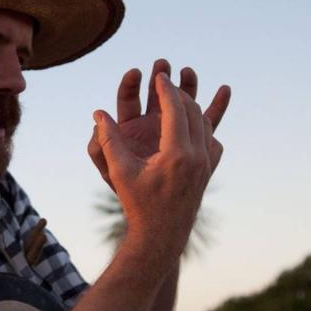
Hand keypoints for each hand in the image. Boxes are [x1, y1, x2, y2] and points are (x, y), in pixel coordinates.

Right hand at [91, 69, 230, 256]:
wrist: (161, 236)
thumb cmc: (137, 204)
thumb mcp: (119, 171)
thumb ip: (108, 140)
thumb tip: (98, 113)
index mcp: (176, 153)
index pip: (175, 107)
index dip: (166, 88)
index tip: (158, 74)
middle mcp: (197, 156)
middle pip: (193, 111)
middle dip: (179, 92)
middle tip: (165, 81)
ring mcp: (206, 164)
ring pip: (205, 124)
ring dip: (192, 107)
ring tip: (178, 96)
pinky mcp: (209, 172)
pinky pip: (212, 141)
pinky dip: (203, 128)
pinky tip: (194, 125)